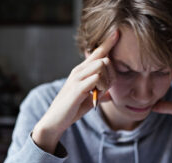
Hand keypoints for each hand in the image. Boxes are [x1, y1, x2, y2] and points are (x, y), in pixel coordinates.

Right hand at [32, 30, 118, 152]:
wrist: (55, 120)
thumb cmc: (71, 109)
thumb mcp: (88, 99)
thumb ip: (99, 94)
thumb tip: (110, 96)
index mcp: (81, 71)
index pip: (96, 52)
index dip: (107, 43)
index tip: (117, 33)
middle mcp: (78, 71)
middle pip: (104, 59)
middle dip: (112, 74)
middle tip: (105, 88)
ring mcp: (76, 78)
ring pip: (101, 65)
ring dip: (106, 81)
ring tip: (99, 93)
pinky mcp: (77, 87)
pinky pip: (97, 78)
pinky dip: (102, 86)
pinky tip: (96, 95)